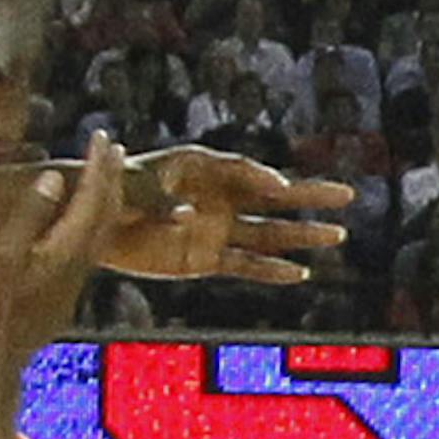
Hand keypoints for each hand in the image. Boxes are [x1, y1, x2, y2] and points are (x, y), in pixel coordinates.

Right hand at [0, 138, 126, 362]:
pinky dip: (94, 224)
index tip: (103, 137)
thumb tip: (54, 177)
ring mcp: (74, 282)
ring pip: (103, 233)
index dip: (99, 166)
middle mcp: (78, 265)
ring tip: (107, 179)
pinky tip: (82, 226)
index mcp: (65, 249)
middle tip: (115, 150)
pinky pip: (91, 249)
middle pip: (107, 214)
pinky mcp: (64, 295)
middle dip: (112, 178)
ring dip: (107, 201)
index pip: (93, 198)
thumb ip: (28, 214)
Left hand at [103, 147, 351, 283]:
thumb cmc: (108, 193)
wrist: (91, 224)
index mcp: (199, 166)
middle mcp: (217, 195)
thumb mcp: (128, 190)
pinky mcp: (207, 259)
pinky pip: (246, 265)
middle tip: (347, 194)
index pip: (240, 169)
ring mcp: (215, 228)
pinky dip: (271, 270)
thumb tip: (187, 215)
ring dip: (302, 234)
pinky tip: (300, 273)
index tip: (280, 187)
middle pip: (271, 195)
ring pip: (268, 232)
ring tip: (338, 234)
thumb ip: (159, 201)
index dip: (261, 177)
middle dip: (310, 195)